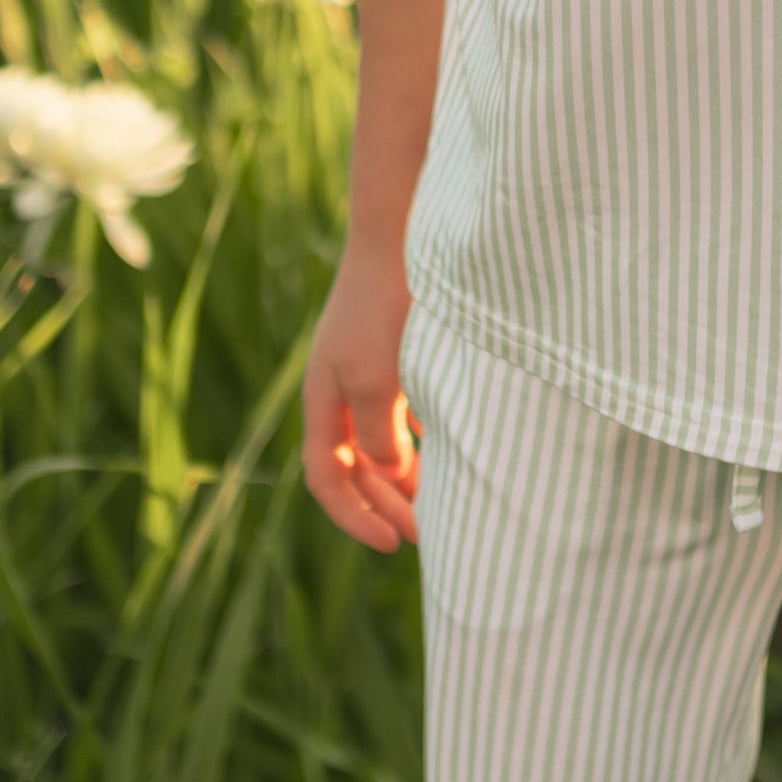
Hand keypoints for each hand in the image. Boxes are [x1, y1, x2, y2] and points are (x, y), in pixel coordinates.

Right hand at [302, 245, 420, 551]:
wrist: (406, 235)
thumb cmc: (387, 305)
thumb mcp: (378, 379)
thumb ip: (381, 436)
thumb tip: (390, 475)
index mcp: (324, 400)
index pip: (325, 478)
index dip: (353, 518)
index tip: (392, 546)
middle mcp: (342, 392)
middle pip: (358, 470)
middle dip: (389, 507)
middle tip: (432, 537)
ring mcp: (372, 374)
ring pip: (386, 446)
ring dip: (411, 480)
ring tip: (447, 505)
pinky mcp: (402, 356)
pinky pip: (410, 417)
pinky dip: (429, 443)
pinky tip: (457, 454)